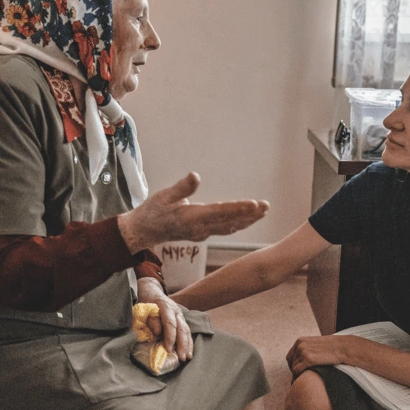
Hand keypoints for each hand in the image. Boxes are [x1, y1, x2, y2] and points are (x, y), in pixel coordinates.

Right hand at [118, 172, 269, 253]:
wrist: (142, 232)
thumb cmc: (152, 211)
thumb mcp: (163, 196)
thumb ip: (181, 188)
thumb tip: (195, 175)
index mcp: (190, 218)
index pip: (219, 212)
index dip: (238, 208)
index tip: (254, 204)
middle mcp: (199, 228)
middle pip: (230, 222)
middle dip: (249, 215)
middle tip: (266, 206)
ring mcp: (201, 233)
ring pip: (230, 227)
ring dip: (248, 220)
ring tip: (264, 210)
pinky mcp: (202, 233)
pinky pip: (225, 229)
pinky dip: (239, 223)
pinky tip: (249, 218)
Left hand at [137, 278, 192, 360]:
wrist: (152, 291)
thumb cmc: (146, 301)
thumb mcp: (144, 308)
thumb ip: (151, 320)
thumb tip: (158, 334)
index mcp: (166, 306)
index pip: (170, 323)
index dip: (170, 337)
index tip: (168, 349)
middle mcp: (176, 311)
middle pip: (181, 328)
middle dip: (182, 344)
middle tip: (182, 358)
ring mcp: (180, 315)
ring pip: (186, 330)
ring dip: (187, 345)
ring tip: (187, 358)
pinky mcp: (181, 320)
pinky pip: (186, 331)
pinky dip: (188, 342)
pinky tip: (189, 352)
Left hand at [286, 335, 350, 378]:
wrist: (342, 348)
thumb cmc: (332, 348)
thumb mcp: (316, 344)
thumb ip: (307, 349)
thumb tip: (302, 360)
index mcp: (300, 341)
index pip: (290, 356)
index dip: (292, 365)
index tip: (297, 372)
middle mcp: (300, 345)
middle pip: (291, 363)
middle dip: (295, 371)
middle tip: (301, 378)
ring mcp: (303, 352)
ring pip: (294, 368)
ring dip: (298, 375)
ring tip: (304, 380)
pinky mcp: (308, 359)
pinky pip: (297, 371)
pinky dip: (298, 377)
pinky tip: (304, 380)